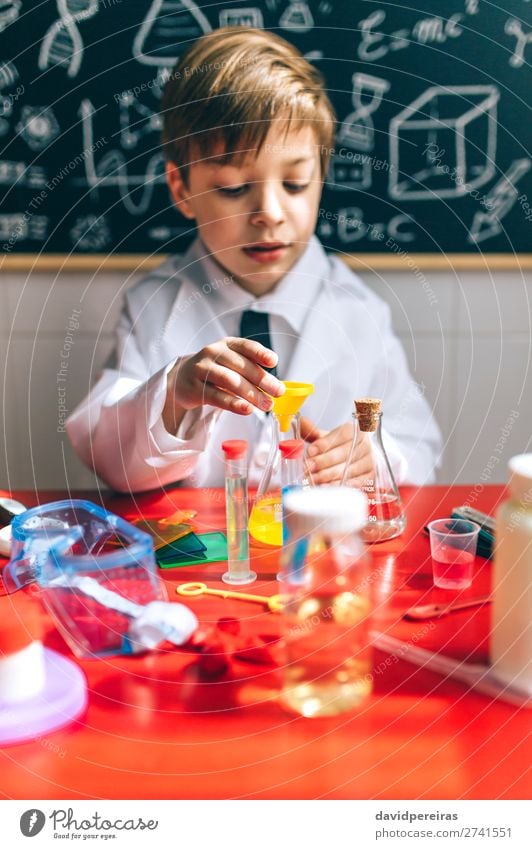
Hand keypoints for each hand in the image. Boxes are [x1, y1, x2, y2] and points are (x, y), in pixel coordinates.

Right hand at [163, 337, 283, 432]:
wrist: (182, 379)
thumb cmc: (215, 372)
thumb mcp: (231, 364)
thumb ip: (251, 371)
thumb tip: (275, 387)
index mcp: (227, 345)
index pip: (246, 346)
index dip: (260, 353)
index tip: (274, 362)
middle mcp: (213, 353)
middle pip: (240, 365)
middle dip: (262, 379)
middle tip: (278, 392)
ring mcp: (201, 369)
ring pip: (229, 380)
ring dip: (251, 393)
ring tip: (266, 405)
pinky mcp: (194, 387)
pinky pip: (216, 396)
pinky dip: (233, 403)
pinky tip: (247, 409)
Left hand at [301, 416, 373, 485]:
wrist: (358, 460)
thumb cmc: (339, 447)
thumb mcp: (327, 438)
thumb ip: (313, 431)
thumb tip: (300, 421)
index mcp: (356, 430)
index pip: (343, 434)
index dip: (326, 443)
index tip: (310, 451)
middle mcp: (366, 445)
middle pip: (345, 453)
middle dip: (323, 461)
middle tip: (308, 467)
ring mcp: (370, 462)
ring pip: (349, 469)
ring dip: (329, 475)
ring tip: (313, 479)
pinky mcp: (371, 477)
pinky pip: (355, 483)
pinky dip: (340, 486)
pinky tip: (326, 487)